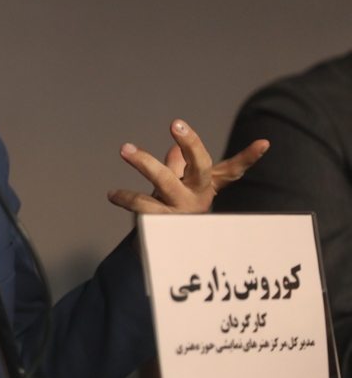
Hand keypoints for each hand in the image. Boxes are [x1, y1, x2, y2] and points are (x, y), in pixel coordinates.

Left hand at [107, 119, 269, 214]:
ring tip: (125, 149)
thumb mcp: (178, 190)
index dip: (248, 157)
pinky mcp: (162, 224)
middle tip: (176, 124)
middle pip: (200, 167)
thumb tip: (176, 149)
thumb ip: (179, 169)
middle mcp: (198, 198)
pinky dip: (124, 197)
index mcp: (204, 186)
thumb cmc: (171, 214)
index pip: (232, 170)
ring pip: (165, 181)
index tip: (265, 143)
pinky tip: (112, 195)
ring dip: (145, 162)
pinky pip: (141, 204)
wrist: (157, 254)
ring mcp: (181, 211)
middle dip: (190, 143)